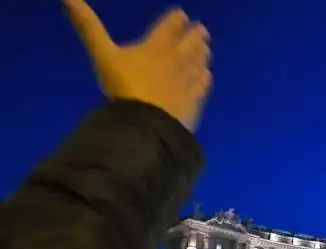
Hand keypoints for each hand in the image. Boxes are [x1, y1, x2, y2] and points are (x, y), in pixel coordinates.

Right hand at [63, 0, 211, 131]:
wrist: (147, 125)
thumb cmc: (124, 88)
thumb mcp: (103, 55)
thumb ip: (88, 26)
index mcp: (158, 46)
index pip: (171, 26)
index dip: (177, 19)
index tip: (181, 15)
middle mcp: (179, 60)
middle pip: (192, 42)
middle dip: (196, 35)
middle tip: (201, 30)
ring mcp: (189, 81)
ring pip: (201, 62)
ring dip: (203, 54)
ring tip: (205, 49)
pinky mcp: (195, 101)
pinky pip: (203, 85)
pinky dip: (205, 77)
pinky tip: (206, 76)